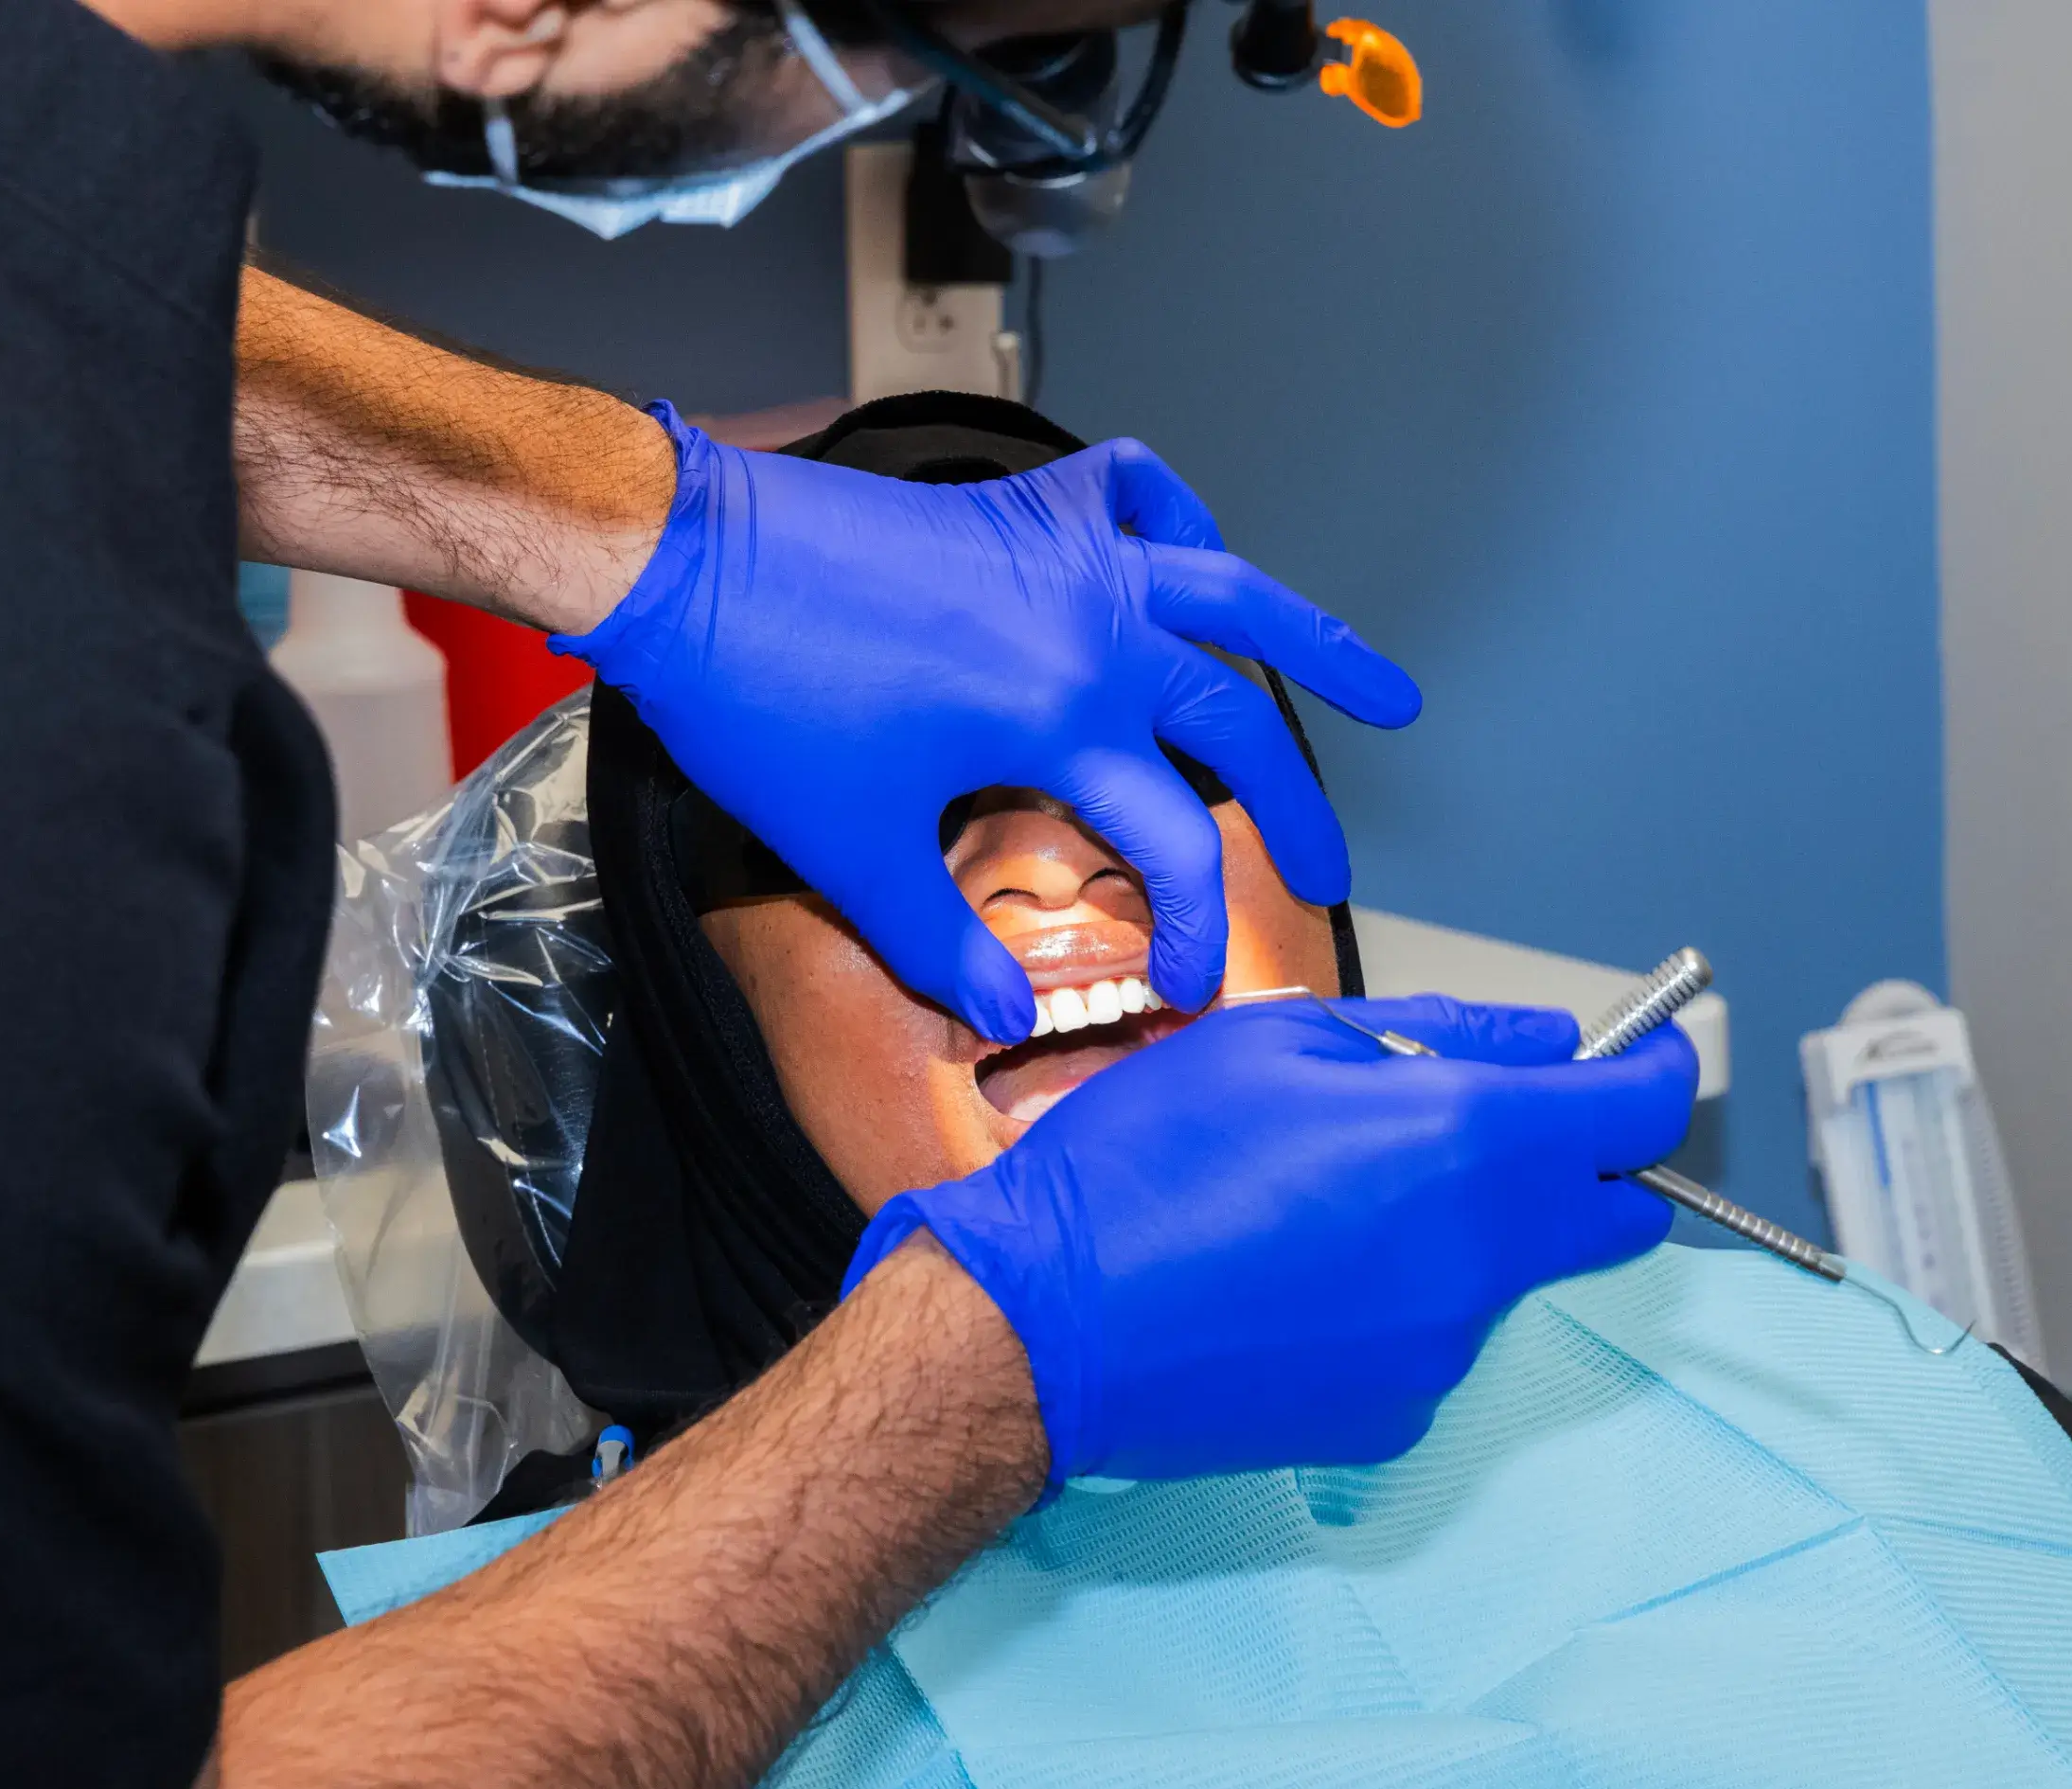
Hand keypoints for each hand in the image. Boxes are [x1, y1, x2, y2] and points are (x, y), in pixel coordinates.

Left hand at [555, 407, 1420, 1043]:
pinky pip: (1136, 495)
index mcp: (1062, 718)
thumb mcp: (852, 847)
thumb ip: (940, 938)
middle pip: (1235, 724)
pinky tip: (1189, 560)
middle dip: (1293, 811)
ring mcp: (1067, 557)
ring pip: (1228, 590)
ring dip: (1312, 642)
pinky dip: (1178, 520)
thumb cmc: (761, 706)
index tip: (1194, 984)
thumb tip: (1009, 1010)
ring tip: (1385, 690)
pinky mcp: (1021, 513)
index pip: (1174, 843)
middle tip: (1329, 874)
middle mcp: (1094, 627)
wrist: (686, 564)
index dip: (1197, 926)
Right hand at [841, 997, 1700, 1489]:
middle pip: (1618, 1216)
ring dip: (1468, 1228)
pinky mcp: (1396, 1414)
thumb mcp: (1283, 1039)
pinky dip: (1401, 1300)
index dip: (1653, 1069)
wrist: (1047, 1326)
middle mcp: (1482, 1257)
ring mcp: (1444, 1350)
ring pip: (1510, 1273)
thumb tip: (1548, 1039)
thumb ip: (1442, 1033)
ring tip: (1329, 1201)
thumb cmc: (1143, 1167)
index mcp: (1468, 1140)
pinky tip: (1297, 1277)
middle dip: (1590, 1163)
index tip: (1639, 1054)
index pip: (1640, 1110)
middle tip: (1495, 1123)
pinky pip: (1437, 1339)